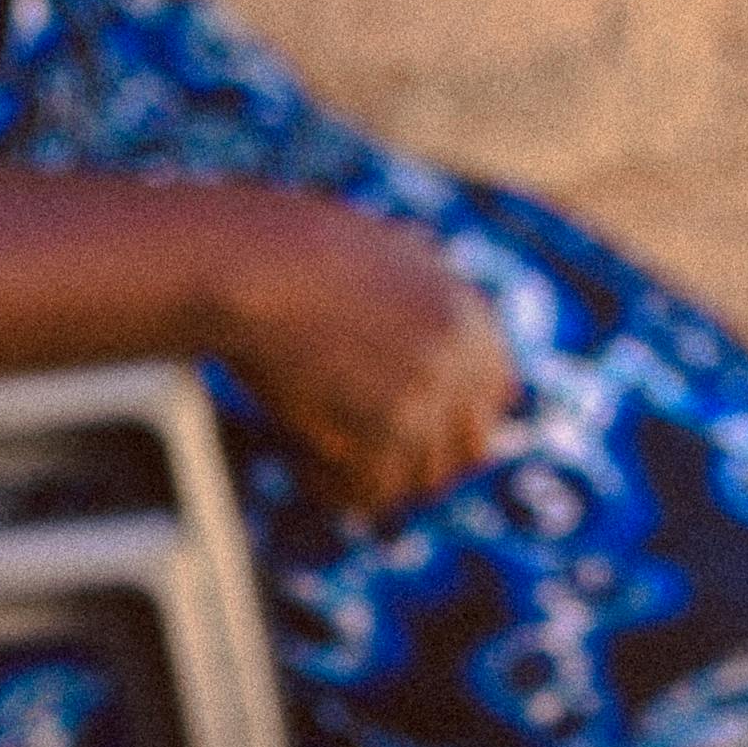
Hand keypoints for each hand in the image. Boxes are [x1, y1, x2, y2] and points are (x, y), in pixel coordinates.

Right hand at [207, 197, 517, 517]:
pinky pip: (373, 494)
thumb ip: (418, 285)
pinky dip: (333, 489)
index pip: (495, 398)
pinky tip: (299, 466)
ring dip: (365, 479)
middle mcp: (463, 353)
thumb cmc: (293, 255)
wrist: (252, 264)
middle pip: (463, 453)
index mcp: (468, 312)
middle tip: (357, 460)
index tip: (401, 436)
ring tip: (312, 458)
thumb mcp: (379, 253)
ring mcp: (433, 390)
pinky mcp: (392, 425)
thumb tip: (427, 287)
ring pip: (416, 481)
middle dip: (413, 464)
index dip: (450, 426)